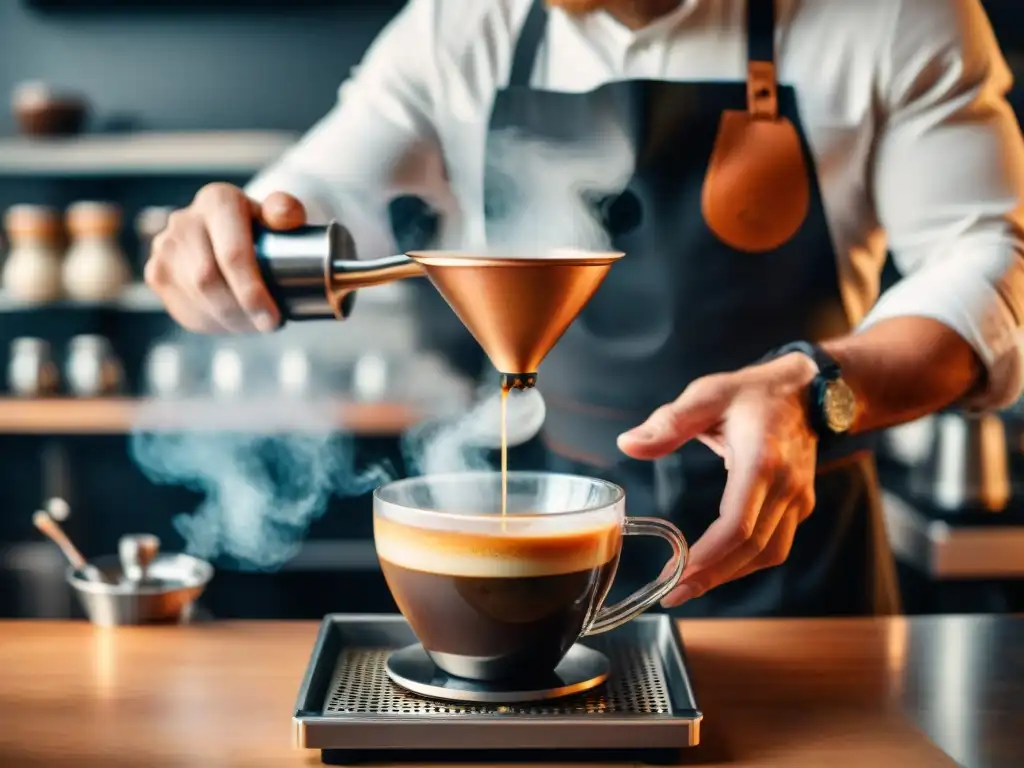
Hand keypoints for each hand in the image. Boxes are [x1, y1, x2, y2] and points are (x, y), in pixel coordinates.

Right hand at [145, 183, 306, 333]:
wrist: (229, 234)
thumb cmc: (261, 227)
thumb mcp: (281, 215)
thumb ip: (287, 210)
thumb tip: (284, 217)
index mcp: (218, 201)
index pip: (231, 254)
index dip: (252, 293)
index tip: (272, 318)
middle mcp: (184, 221)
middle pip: (207, 280)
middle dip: (239, 312)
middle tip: (266, 325)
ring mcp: (164, 248)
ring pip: (195, 298)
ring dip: (228, 321)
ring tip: (252, 323)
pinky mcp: (156, 273)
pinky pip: (183, 309)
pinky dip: (211, 323)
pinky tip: (231, 321)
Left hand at [617, 353, 819, 606]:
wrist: (807, 390)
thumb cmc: (752, 393)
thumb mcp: (708, 395)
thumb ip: (669, 422)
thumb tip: (627, 445)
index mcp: (762, 461)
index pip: (738, 525)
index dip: (708, 557)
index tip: (676, 574)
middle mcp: (786, 486)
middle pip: (751, 549)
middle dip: (711, 576)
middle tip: (672, 593)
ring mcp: (797, 498)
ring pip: (768, 554)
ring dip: (729, 574)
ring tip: (688, 585)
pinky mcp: (799, 505)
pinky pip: (774, 545)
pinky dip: (744, 561)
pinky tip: (716, 565)